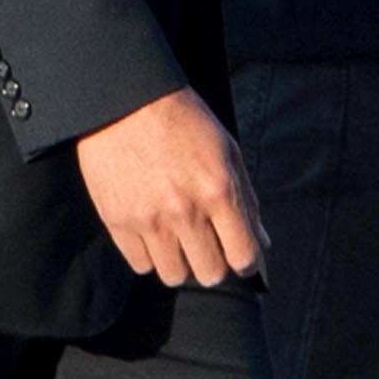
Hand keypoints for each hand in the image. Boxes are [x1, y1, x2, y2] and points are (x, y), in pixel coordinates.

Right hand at [75, 86, 268, 287]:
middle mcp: (185, 211)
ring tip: (179, 242)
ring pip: (173, 275)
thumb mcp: (227, 151)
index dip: (247, 263)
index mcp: (218, 191)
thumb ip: (246, 199)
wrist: (125, 103)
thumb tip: (260, 240)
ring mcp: (148, 220)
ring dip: (181, 264)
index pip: (243, 255)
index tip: (241, 258)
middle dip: (215, 266)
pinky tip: (154, 236)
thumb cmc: (181, 121)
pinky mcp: (117, 222)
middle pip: (209, 274)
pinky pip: (140, 264)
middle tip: (210, 249)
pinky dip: (150, 256)